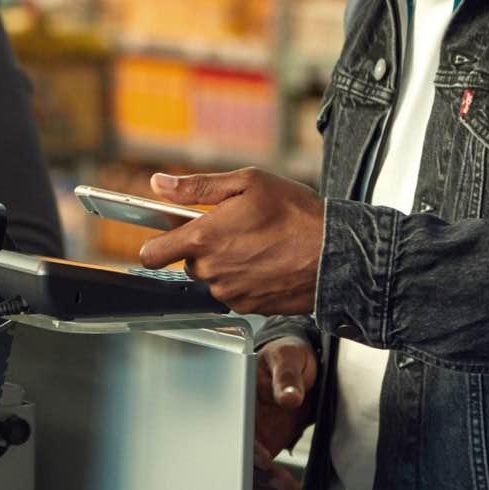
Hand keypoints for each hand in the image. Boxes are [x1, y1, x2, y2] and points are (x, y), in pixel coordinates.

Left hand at [137, 169, 322, 315]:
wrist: (336, 254)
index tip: (163, 240)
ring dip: (225, 265)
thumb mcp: (247, 183)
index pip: (152, 254)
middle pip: (187, 264)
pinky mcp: (249, 307)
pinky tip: (266, 263)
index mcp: (205, 237)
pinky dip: (244, 280)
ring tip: (257, 245)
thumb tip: (159, 184)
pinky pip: (234, 293)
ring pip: (212, 279)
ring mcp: (230, 292)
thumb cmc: (296, 214)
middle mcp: (212, 270)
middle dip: (203, 249)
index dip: (155, 246)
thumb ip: (196, 187)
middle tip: (234, 230)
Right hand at [252, 338, 316, 489]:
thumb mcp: (288, 356)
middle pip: (238, 457)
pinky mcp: (265, 447)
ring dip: (266, 488)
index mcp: (239, 398)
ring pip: (248, 471)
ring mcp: (252, 437)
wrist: (300, 363)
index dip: (247, 447)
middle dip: (257, 476)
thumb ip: (288, 376)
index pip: (236, 429)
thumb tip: (289, 397)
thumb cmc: (288, 353)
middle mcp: (241, 422)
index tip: (264, 459)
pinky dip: (271, 489)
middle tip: (283, 485)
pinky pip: (261, 474)